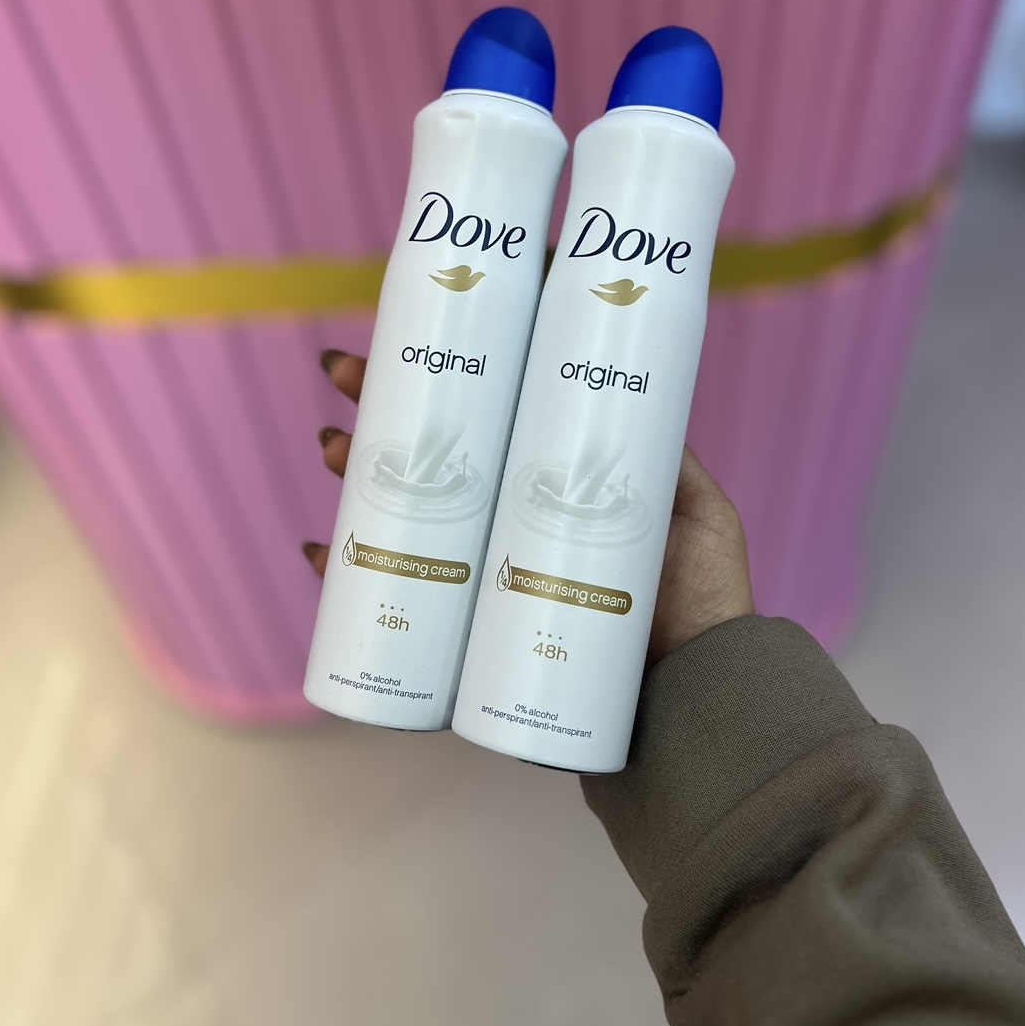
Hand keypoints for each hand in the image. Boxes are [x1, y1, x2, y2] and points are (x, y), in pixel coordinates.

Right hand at [304, 351, 753, 665]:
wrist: (697, 696)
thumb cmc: (704, 602)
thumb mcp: (695, 511)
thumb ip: (666, 458)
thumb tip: (627, 383)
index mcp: (558, 484)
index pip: (494, 415)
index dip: (450, 371)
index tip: (416, 329)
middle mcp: (515, 522)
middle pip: (434, 453)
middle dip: (379, 406)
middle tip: (344, 371)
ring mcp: (489, 570)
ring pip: (402, 509)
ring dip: (353, 469)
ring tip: (330, 443)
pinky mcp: (473, 628)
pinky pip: (393, 597)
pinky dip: (347, 574)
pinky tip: (320, 550)